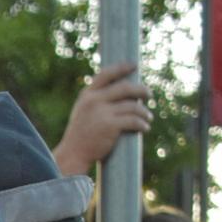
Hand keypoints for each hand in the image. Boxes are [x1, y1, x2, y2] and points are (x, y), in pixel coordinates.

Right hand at [55, 63, 150, 177]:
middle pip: (125, 88)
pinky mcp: (110, 126)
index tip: (134, 66)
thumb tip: (123, 92)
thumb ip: (97, 100)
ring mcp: (102, 113)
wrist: (72, 155)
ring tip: (148, 118)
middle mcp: (94, 101)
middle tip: (149, 95)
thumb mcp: (83, 112)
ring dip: (144, 112)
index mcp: (87, 95)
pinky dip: (142, 124)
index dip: (122, 68)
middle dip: (141, 90)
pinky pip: (133, 121)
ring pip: (132, 106)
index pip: (106, 74)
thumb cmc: (80, 135)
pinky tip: (145, 128)